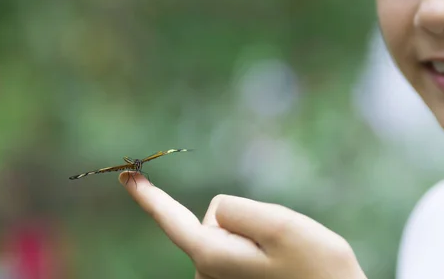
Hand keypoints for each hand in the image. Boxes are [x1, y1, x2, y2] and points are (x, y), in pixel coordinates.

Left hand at [119, 172, 366, 278]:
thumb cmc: (316, 267)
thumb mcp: (280, 224)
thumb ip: (237, 210)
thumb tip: (215, 212)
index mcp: (214, 258)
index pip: (173, 221)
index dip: (150, 196)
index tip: (127, 174)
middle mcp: (209, 274)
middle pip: (214, 219)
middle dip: (242, 219)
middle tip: (282, 244)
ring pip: (230, 232)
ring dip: (254, 235)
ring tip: (285, 257)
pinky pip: (238, 247)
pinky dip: (255, 245)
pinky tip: (281, 263)